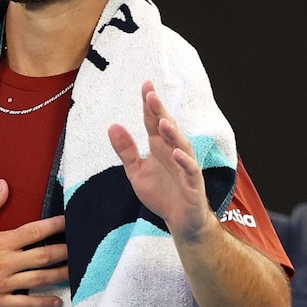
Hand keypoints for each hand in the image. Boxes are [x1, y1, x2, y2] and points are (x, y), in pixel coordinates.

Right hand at [0, 180, 68, 306]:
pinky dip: (43, 303)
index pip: (34, 232)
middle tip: (83, 248)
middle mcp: (6, 263)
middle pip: (43, 257)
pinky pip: (25, 303)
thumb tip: (4, 185)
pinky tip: (59, 301)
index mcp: (1, 242)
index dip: (55, 226)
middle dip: (65, 252)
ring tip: (78, 272)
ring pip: (39, 279)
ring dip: (60, 275)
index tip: (70, 222)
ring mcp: (4, 284)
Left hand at [107, 81, 214, 237]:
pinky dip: (185, 161)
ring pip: (182, 145)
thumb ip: (125, 150)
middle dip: (160, 111)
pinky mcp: (193, 185)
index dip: (149, 104)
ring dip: (173, 133)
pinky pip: (191, 170)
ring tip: (162, 121)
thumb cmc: (161, 194)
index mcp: (159, 147)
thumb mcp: (136, 172)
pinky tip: (176, 153)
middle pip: (167, 128)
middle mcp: (174, 152)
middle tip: (151, 95)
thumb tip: (112, 125)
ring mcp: (186, 167)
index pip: (153, 121)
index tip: (145, 85)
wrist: (179, 222)